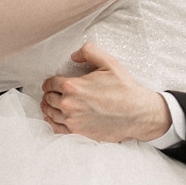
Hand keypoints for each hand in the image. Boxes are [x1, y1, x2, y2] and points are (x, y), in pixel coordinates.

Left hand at [41, 43, 172, 144]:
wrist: (137, 113)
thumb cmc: (124, 88)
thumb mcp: (109, 62)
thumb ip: (89, 51)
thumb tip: (73, 56)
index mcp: (73, 86)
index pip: (50, 84)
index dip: (50, 82)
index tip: (52, 83)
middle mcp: (68, 105)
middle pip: (48, 99)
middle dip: (50, 94)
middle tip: (53, 93)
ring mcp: (72, 121)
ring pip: (50, 113)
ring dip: (49, 108)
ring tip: (51, 105)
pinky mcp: (77, 133)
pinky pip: (56, 128)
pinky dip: (52, 122)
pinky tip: (53, 119)